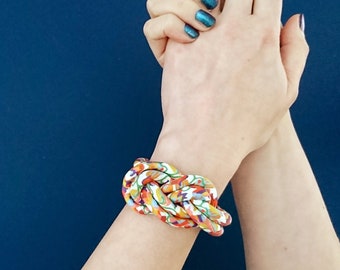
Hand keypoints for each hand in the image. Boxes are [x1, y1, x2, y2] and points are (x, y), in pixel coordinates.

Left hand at [154, 0, 308, 167]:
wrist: (205, 144)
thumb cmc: (246, 125)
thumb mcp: (286, 92)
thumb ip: (295, 51)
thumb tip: (295, 20)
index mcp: (263, 35)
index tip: (256, 9)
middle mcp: (232, 30)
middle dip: (237, 0)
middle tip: (230, 16)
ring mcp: (201, 38)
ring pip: (201, 0)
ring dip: (204, 6)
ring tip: (206, 24)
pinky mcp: (176, 50)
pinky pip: (167, 19)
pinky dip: (173, 21)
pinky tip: (185, 36)